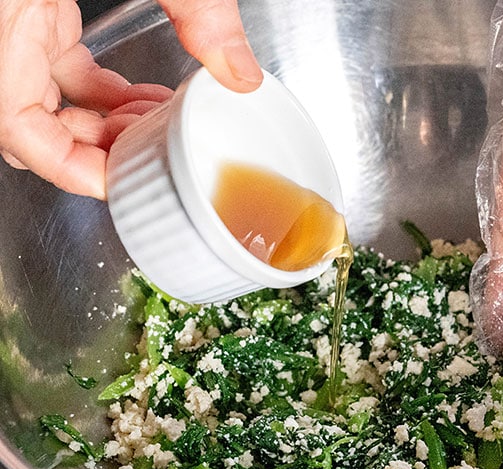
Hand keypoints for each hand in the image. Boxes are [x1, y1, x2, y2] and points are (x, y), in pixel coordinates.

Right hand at [0, 0, 261, 199]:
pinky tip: (141, 89)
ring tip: (160, 122)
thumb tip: (241, 68)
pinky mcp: (25, 0)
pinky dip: (95, 85)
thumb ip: (195, 7)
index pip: (18, 131)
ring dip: (101, 119)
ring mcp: (5, 17)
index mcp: (0, 27)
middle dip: (96, 147)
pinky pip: (49, 61)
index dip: (70, 168)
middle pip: (30, 123)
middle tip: (156, 150)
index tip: (125, 179)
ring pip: (39, 98)